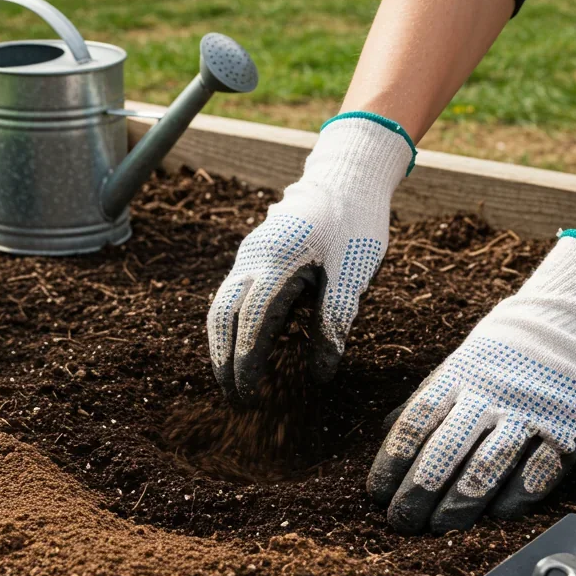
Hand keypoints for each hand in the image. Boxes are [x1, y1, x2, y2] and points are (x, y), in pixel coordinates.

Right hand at [207, 113, 414, 402]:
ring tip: (231, 380)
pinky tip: (240, 347)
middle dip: (223, 361)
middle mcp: (252, 259)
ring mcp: (248, 255)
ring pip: (220, 306)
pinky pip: (230, 295)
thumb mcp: (353, 275)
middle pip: (222, 318)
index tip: (249, 395)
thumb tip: (320, 375)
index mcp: (276, 263)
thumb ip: (334, 322)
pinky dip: (229, 326)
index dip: (247, 364)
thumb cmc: (355, 223)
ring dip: (221, 345)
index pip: (251, 325)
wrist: (347, 176)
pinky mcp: (253, 255)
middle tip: (234, 398)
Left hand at [368, 231, 575, 533]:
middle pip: (446, 450)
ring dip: (460, 504)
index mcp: (457, 378)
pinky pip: (537, 472)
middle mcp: (490, 397)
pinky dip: (515, 497)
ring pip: (488, 466)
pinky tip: (495, 516)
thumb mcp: (456, 368)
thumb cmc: (500, 358)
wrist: (570, 326)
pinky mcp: (566, 432)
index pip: (415, 423)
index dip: (392, 461)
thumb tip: (385, 436)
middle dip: (418, 492)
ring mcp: (529, 414)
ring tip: (439, 527)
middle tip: (402, 521)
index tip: (378, 493)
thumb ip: (424, 403)